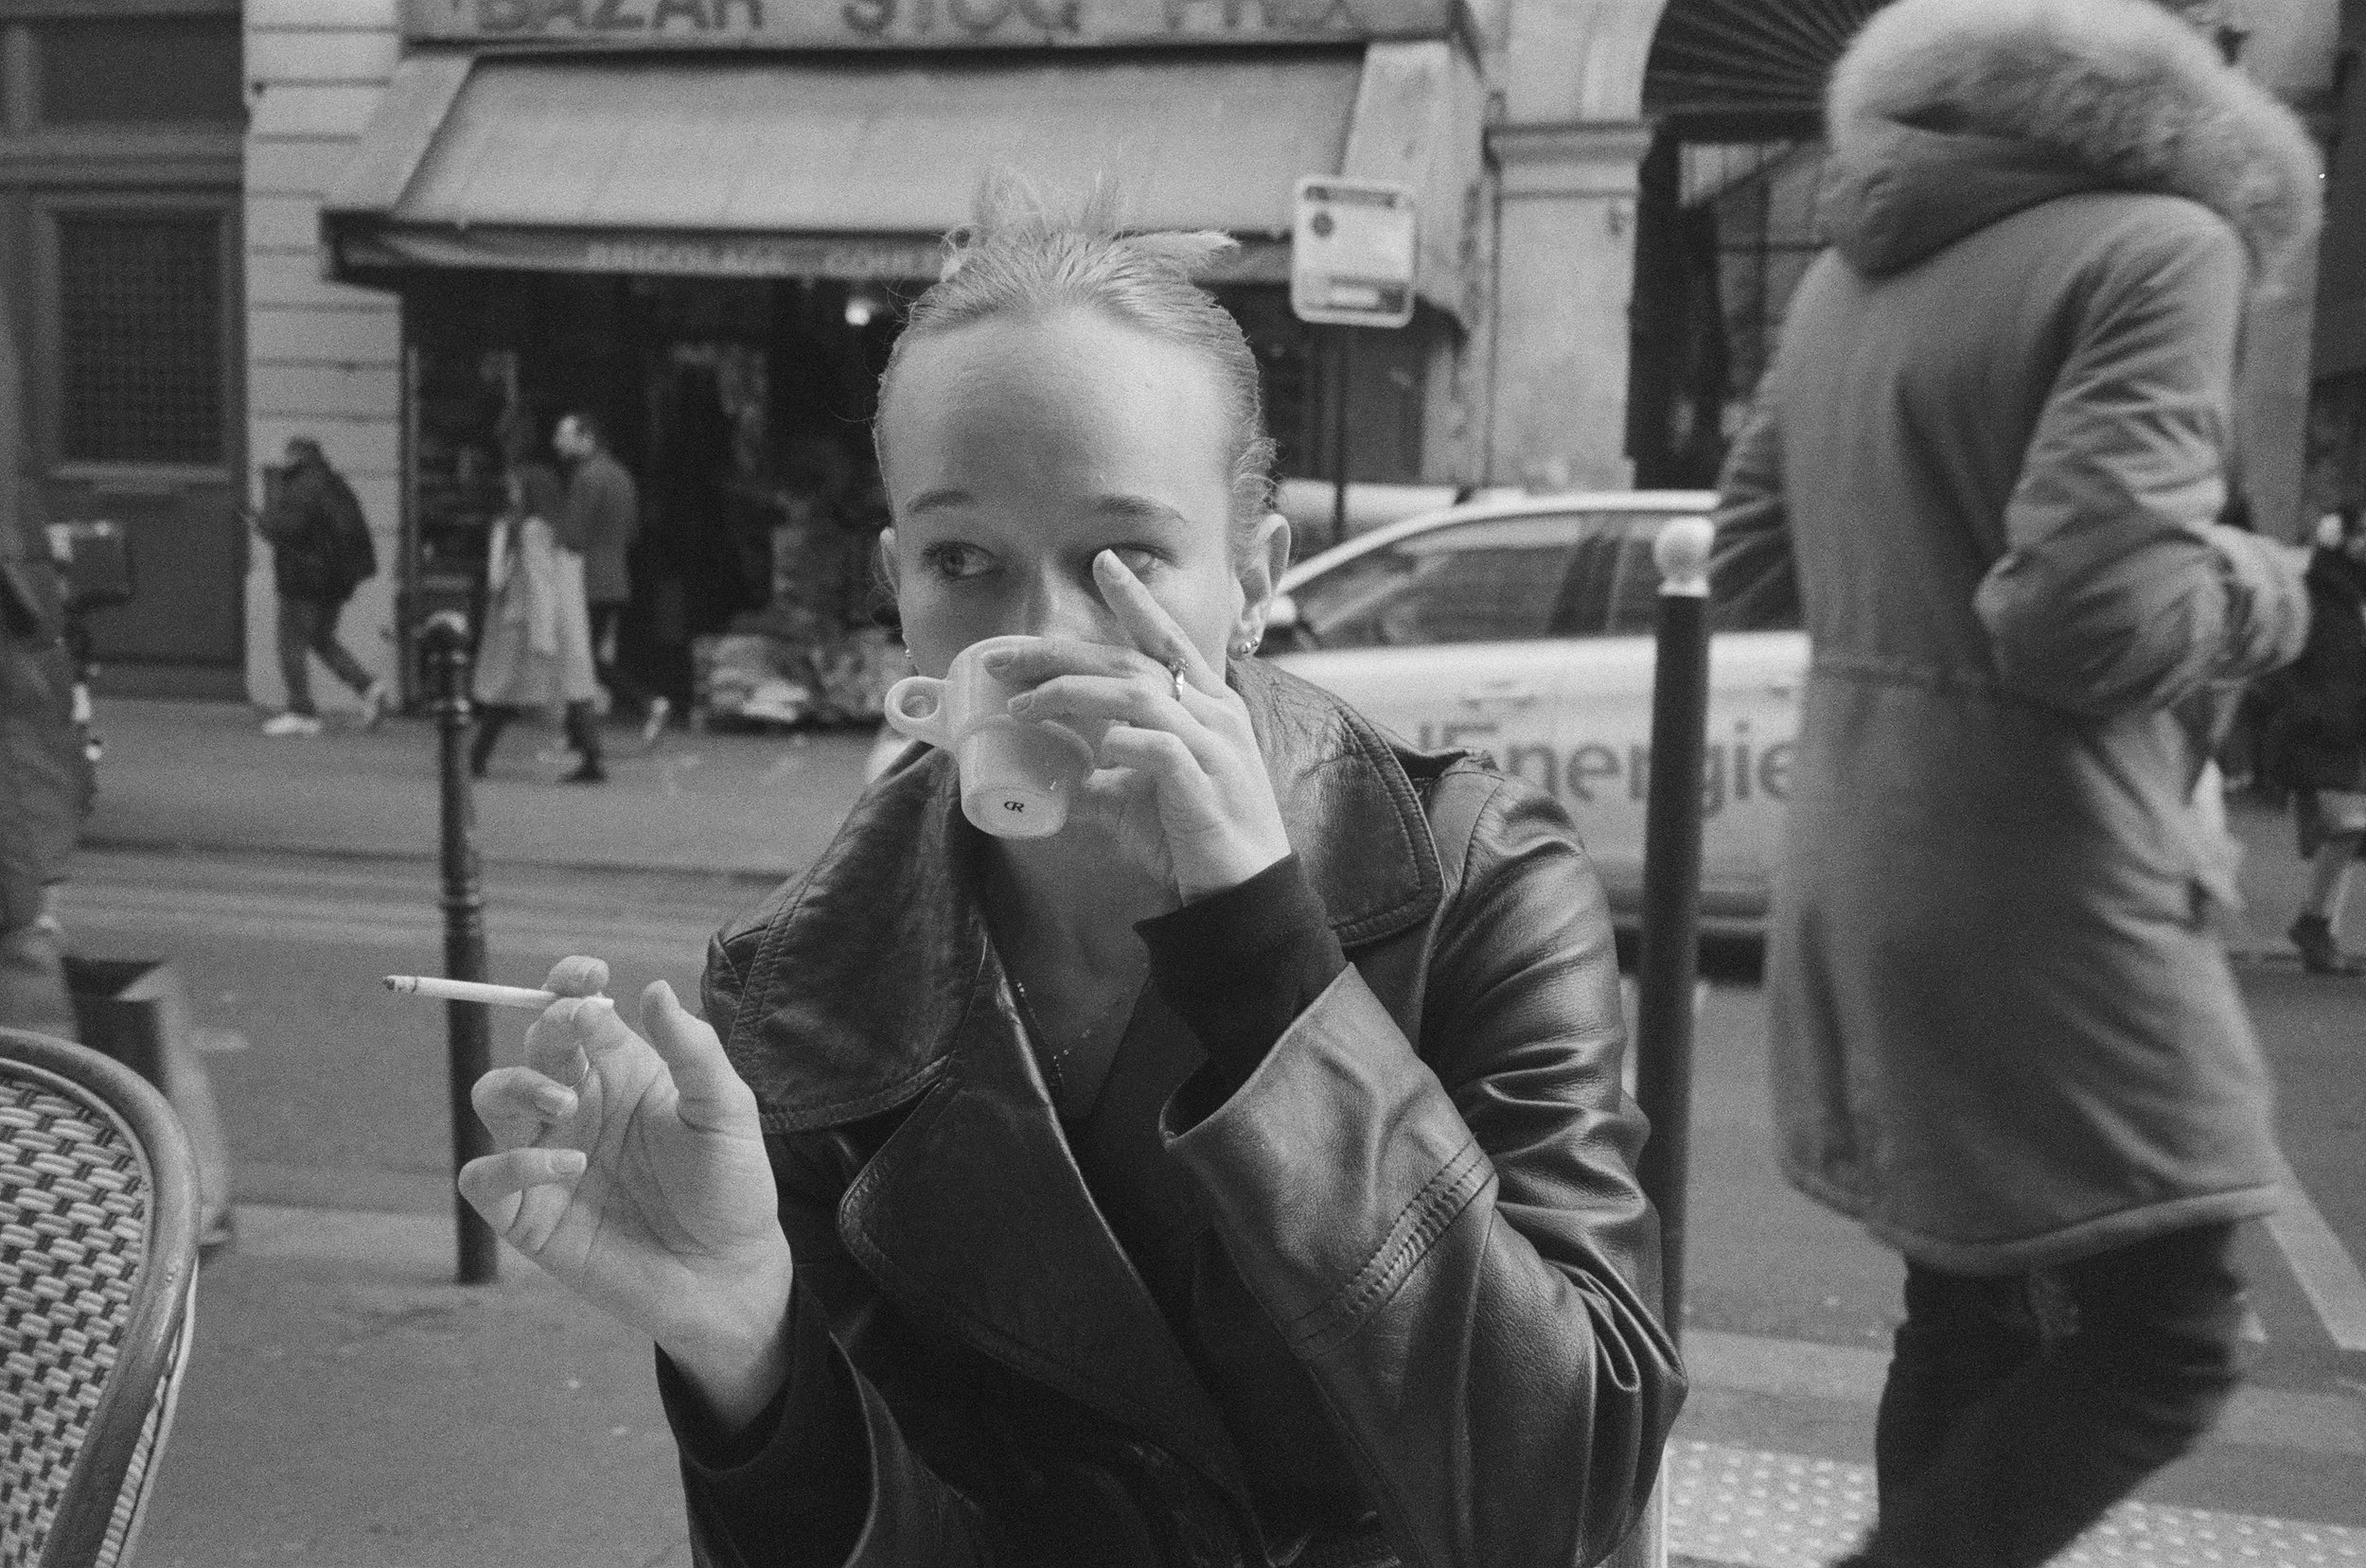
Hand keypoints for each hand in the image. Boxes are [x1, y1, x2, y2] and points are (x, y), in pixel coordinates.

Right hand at [458, 957, 792, 1426]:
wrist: (728, 1274)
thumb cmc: (731, 1187)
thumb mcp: (726, 1112)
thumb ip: (693, 1051)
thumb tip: (651, 988)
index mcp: (622, 1070)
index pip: (577, 1009)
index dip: (569, 983)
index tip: (587, 977)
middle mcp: (579, 1103)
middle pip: (535, 1043)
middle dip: (549, 1027)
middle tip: (578, 1036)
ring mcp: (548, 1155)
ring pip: (491, 1096)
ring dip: (518, 1085)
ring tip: (568, 1102)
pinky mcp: (528, 1214)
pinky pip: (483, 1178)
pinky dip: (509, 1164)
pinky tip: (568, 1167)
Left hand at [992, 550, 1291, 904]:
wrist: (1243, 895)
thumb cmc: (1196, 838)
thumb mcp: (1137, 799)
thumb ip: (1100, 776)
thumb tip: (1051, 773)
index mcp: (1206, 704)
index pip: (1166, 638)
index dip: (1135, 599)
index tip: (1104, 561)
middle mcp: (1214, 712)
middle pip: (1133, 660)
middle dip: (1063, 652)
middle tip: (1006, 655)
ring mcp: (1214, 745)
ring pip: (1140, 694)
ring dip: (1074, 693)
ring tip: (1024, 706)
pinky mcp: (1207, 784)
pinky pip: (1161, 747)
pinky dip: (1123, 742)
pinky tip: (1095, 748)